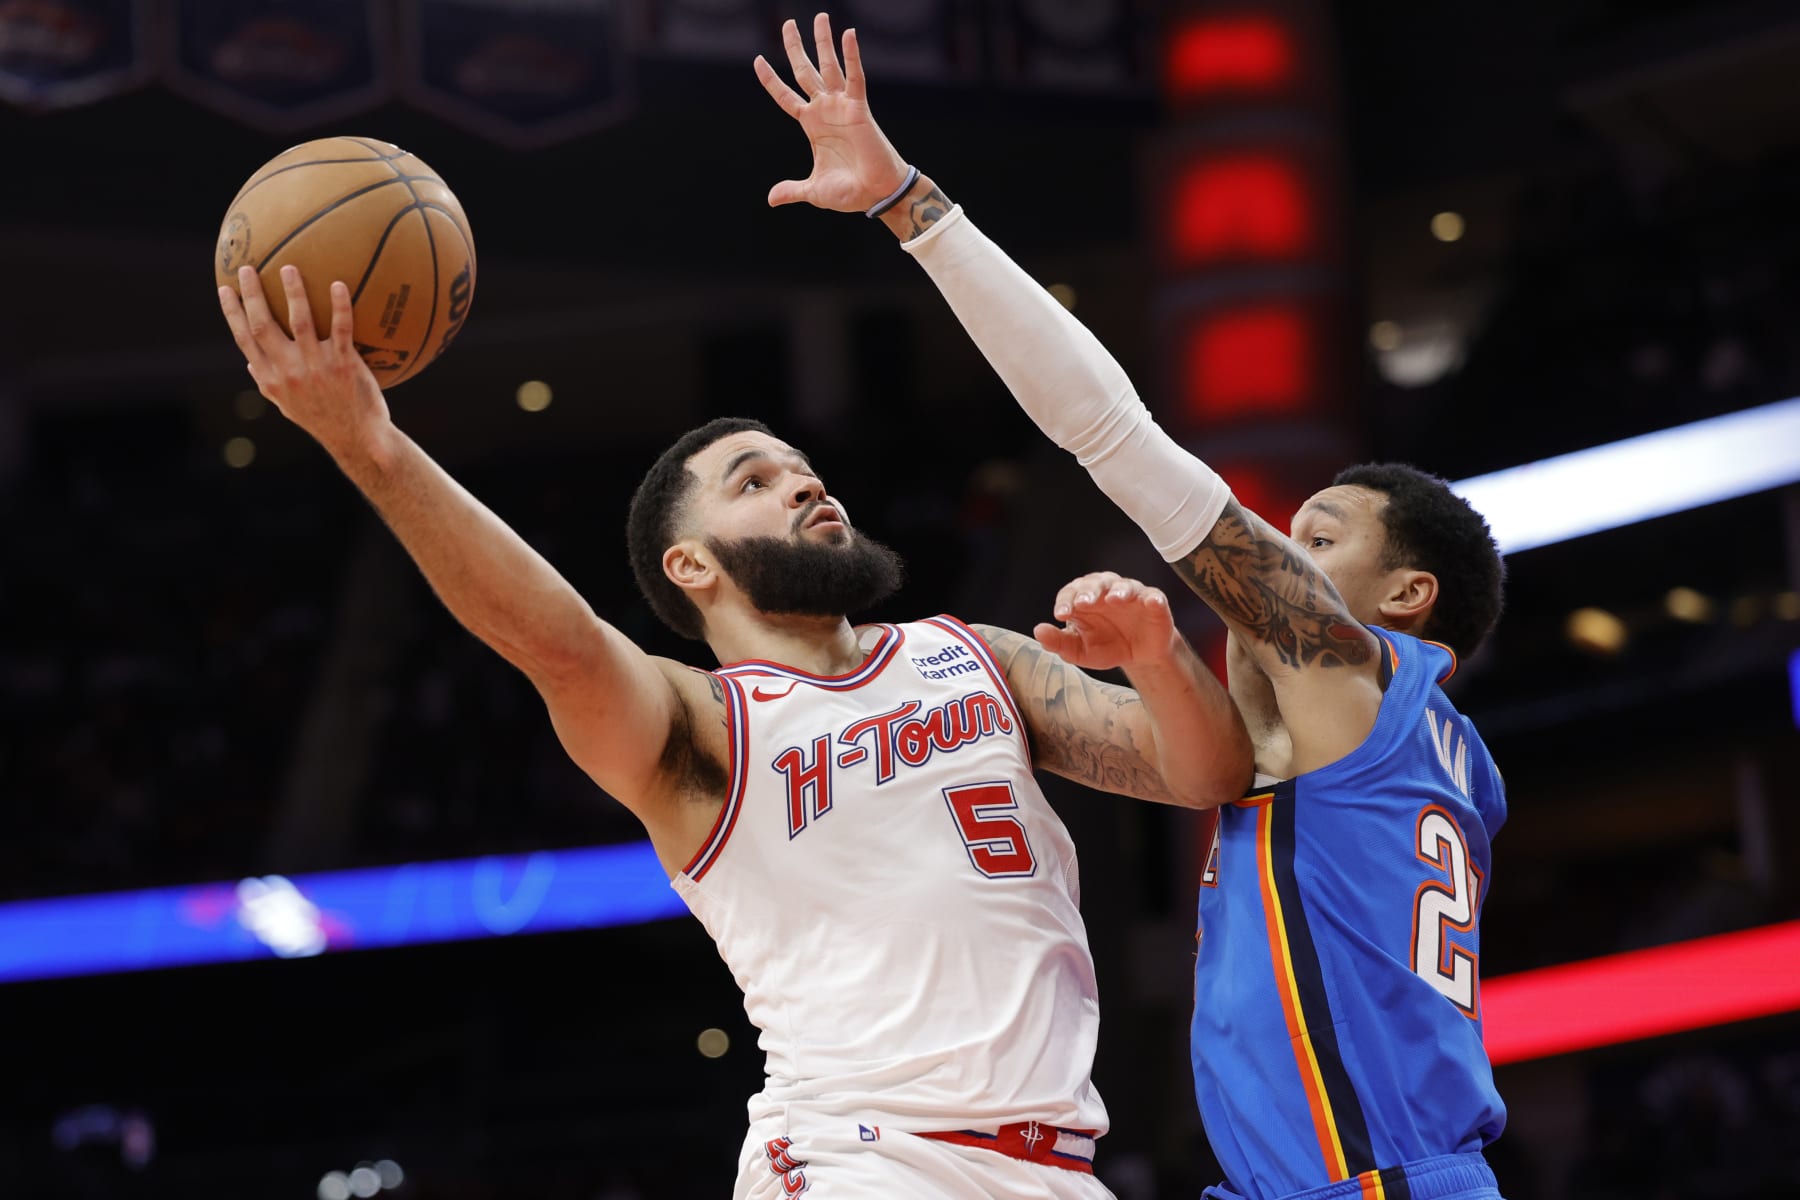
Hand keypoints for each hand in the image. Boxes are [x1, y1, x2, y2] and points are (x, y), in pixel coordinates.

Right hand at [218, 264, 390, 459]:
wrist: (358, 439)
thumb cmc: (323, 419)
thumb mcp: (288, 406)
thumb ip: (267, 382)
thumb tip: (250, 360)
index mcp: (271, 379)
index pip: (244, 340)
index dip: (232, 313)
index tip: (224, 289)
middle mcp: (289, 372)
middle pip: (263, 325)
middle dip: (252, 295)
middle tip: (248, 268)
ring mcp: (317, 368)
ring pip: (300, 321)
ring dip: (293, 292)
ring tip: (289, 268)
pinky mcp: (345, 365)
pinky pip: (341, 329)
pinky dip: (339, 306)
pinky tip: (338, 284)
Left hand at [754, 13, 909, 210]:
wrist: (875, 194)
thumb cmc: (849, 192)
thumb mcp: (813, 190)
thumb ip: (792, 189)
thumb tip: (771, 199)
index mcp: (812, 126)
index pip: (785, 97)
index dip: (771, 80)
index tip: (757, 60)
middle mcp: (825, 110)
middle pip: (804, 72)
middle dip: (795, 47)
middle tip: (787, 23)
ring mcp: (842, 106)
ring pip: (829, 66)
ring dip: (824, 42)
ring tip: (820, 17)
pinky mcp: (859, 108)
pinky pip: (855, 77)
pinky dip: (852, 56)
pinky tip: (849, 34)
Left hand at [1034, 572, 1181, 673]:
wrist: (1139, 656)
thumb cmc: (1108, 646)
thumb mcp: (1080, 650)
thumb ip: (1059, 642)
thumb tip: (1038, 631)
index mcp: (1085, 599)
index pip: (1071, 592)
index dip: (1065, 601)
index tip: (1061, 615)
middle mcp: (1107, 591)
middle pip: (1096, 582)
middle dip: (1089, 591)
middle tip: (1084, 603)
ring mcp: (1131, 595)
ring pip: (1124, 585)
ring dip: (1119, 590)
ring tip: (1114, 599)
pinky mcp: (1154, 602)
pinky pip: (1153, 596)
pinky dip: (1152, 598)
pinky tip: (1150, 602)